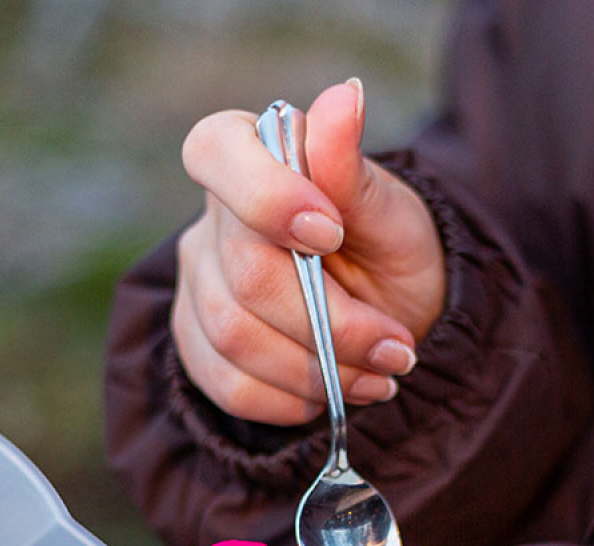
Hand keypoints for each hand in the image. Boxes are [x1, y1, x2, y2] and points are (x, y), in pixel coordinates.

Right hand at [174, 79, 444, 424]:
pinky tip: (329, 394)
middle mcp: (214, 221)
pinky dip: (288, 402)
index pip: (218, 153)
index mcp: (253, 159)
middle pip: (247, 277)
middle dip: (333, 325)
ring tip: (376, 378)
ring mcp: (197, 284)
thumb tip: (346, 95)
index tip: (330, 235)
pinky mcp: (196, 342)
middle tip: (396, 351)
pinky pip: (227, 385)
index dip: (268, 197)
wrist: (386, 321)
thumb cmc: (391, 257)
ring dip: (318, 371)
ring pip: (234, 339)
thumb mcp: (393, 217)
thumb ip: (355, 173)